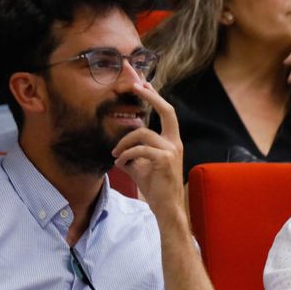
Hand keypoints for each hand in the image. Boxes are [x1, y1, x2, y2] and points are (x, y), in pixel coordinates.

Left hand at [112, 75, 185, 219]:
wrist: (166, 207)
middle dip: (151, 95)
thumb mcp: (141, 165)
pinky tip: (120, 164)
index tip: (142, 83)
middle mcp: (174, 143)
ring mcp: (171, 151)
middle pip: (167, 111)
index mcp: (171, 142)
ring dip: (123, 143)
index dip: (155, 96)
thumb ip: (133, 152)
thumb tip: (118, 148)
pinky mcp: (164, 160)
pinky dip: (125, 156)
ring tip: (116, 156)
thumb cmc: (155, 186)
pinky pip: (139, 150)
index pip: (167, 113)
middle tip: (135, 84)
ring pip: (142, 133)